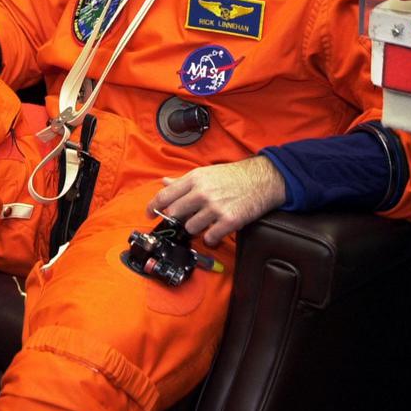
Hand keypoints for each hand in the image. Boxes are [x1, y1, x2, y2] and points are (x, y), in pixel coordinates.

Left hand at [145, 158, 286, 246]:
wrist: (262, 180)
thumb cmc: (234, 176)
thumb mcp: (206, 173)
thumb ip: (183, 180)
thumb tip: (164, 182)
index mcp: (195, 179)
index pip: (165, 195)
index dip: (152, 207)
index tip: (148, 214)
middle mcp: (202, 193)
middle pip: (174, 214)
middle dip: (177, 219)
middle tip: (186, 218)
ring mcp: (215, 208)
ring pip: (190, 227)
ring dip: (196, 228)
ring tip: (206, 221)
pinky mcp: (228, 221)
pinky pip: (209, 237)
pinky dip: (211, 238)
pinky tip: (215, 230)